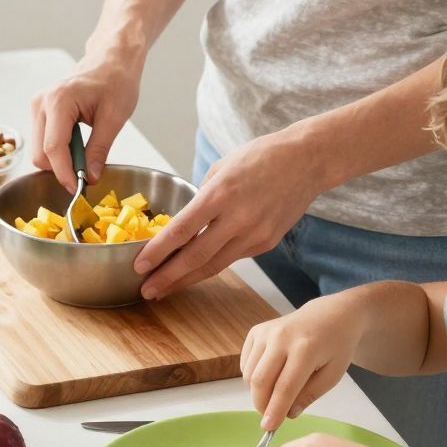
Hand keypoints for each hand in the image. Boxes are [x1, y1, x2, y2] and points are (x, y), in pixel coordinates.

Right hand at [29, 46, 144, 189]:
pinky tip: (78, 146)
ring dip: (60, 161)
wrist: (111, 60)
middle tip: (88, 174)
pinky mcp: (40, 112)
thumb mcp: (114, 117)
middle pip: (40, 153)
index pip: (53, 148)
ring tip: (87, 155)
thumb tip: (90, 178)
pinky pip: (43, 141)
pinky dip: (59, 152)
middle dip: (62, 170)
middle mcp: (41, 103)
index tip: (78, 190)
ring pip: (39, 150)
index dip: (64, 174)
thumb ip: (100, 149)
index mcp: (59, 101)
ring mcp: (38, 107)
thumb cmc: (116, 80)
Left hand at [134, 127, 317, 299]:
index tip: (140, 265)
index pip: (182, 231)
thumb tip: (185, 220)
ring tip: (165, 289)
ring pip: (214, 265)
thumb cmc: (262, 157)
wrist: (307, 161)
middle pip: (196, 257)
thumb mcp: (222, 167)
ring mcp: (255, 234)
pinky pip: (233, 257)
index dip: (158, 252)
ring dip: (186, 280)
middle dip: (168, 277)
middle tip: (147, 290)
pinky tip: (195, 272)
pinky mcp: (267, 243)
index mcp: (221, 194)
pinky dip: (211, 266)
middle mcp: (238, 218)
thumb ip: (202, 196)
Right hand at [241, 300, 362, 433]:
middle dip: (262, 405)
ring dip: (258, 392)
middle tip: (270, 416)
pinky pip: (246, 363)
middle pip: (260, 380)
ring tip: (276, 394)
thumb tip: (288, 414)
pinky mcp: (257, 331)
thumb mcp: (333, 375)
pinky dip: (253, 377)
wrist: (331, 315)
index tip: (269, 428)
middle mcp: (281, 337)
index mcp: (305, 349)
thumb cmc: (336, 346)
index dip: (275, 410)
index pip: (284, 387)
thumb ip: (310, 395)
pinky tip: (270, 376)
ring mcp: (266, 331)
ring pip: (249, 374)